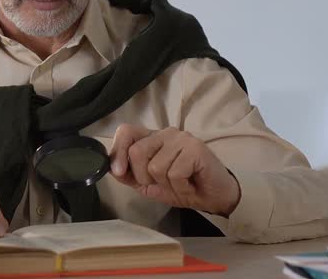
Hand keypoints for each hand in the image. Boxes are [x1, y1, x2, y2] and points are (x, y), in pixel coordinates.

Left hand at [109, 124, 240, 216]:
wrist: (215, 197)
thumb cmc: (183, 187)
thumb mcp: (149, 184)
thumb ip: (130, 175)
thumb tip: (112, 169)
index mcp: (152, 138)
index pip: (126, 131)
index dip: (117, 150)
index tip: (119, 171)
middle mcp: (165, 133)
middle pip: (136, 152)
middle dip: (144, 177)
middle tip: (162, 184)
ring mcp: (181, 139)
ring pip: (154, 167)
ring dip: (166, 185)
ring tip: (180, 183)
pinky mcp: (195, 148)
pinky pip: (174, 173)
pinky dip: (180, 187)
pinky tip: (190, 184)